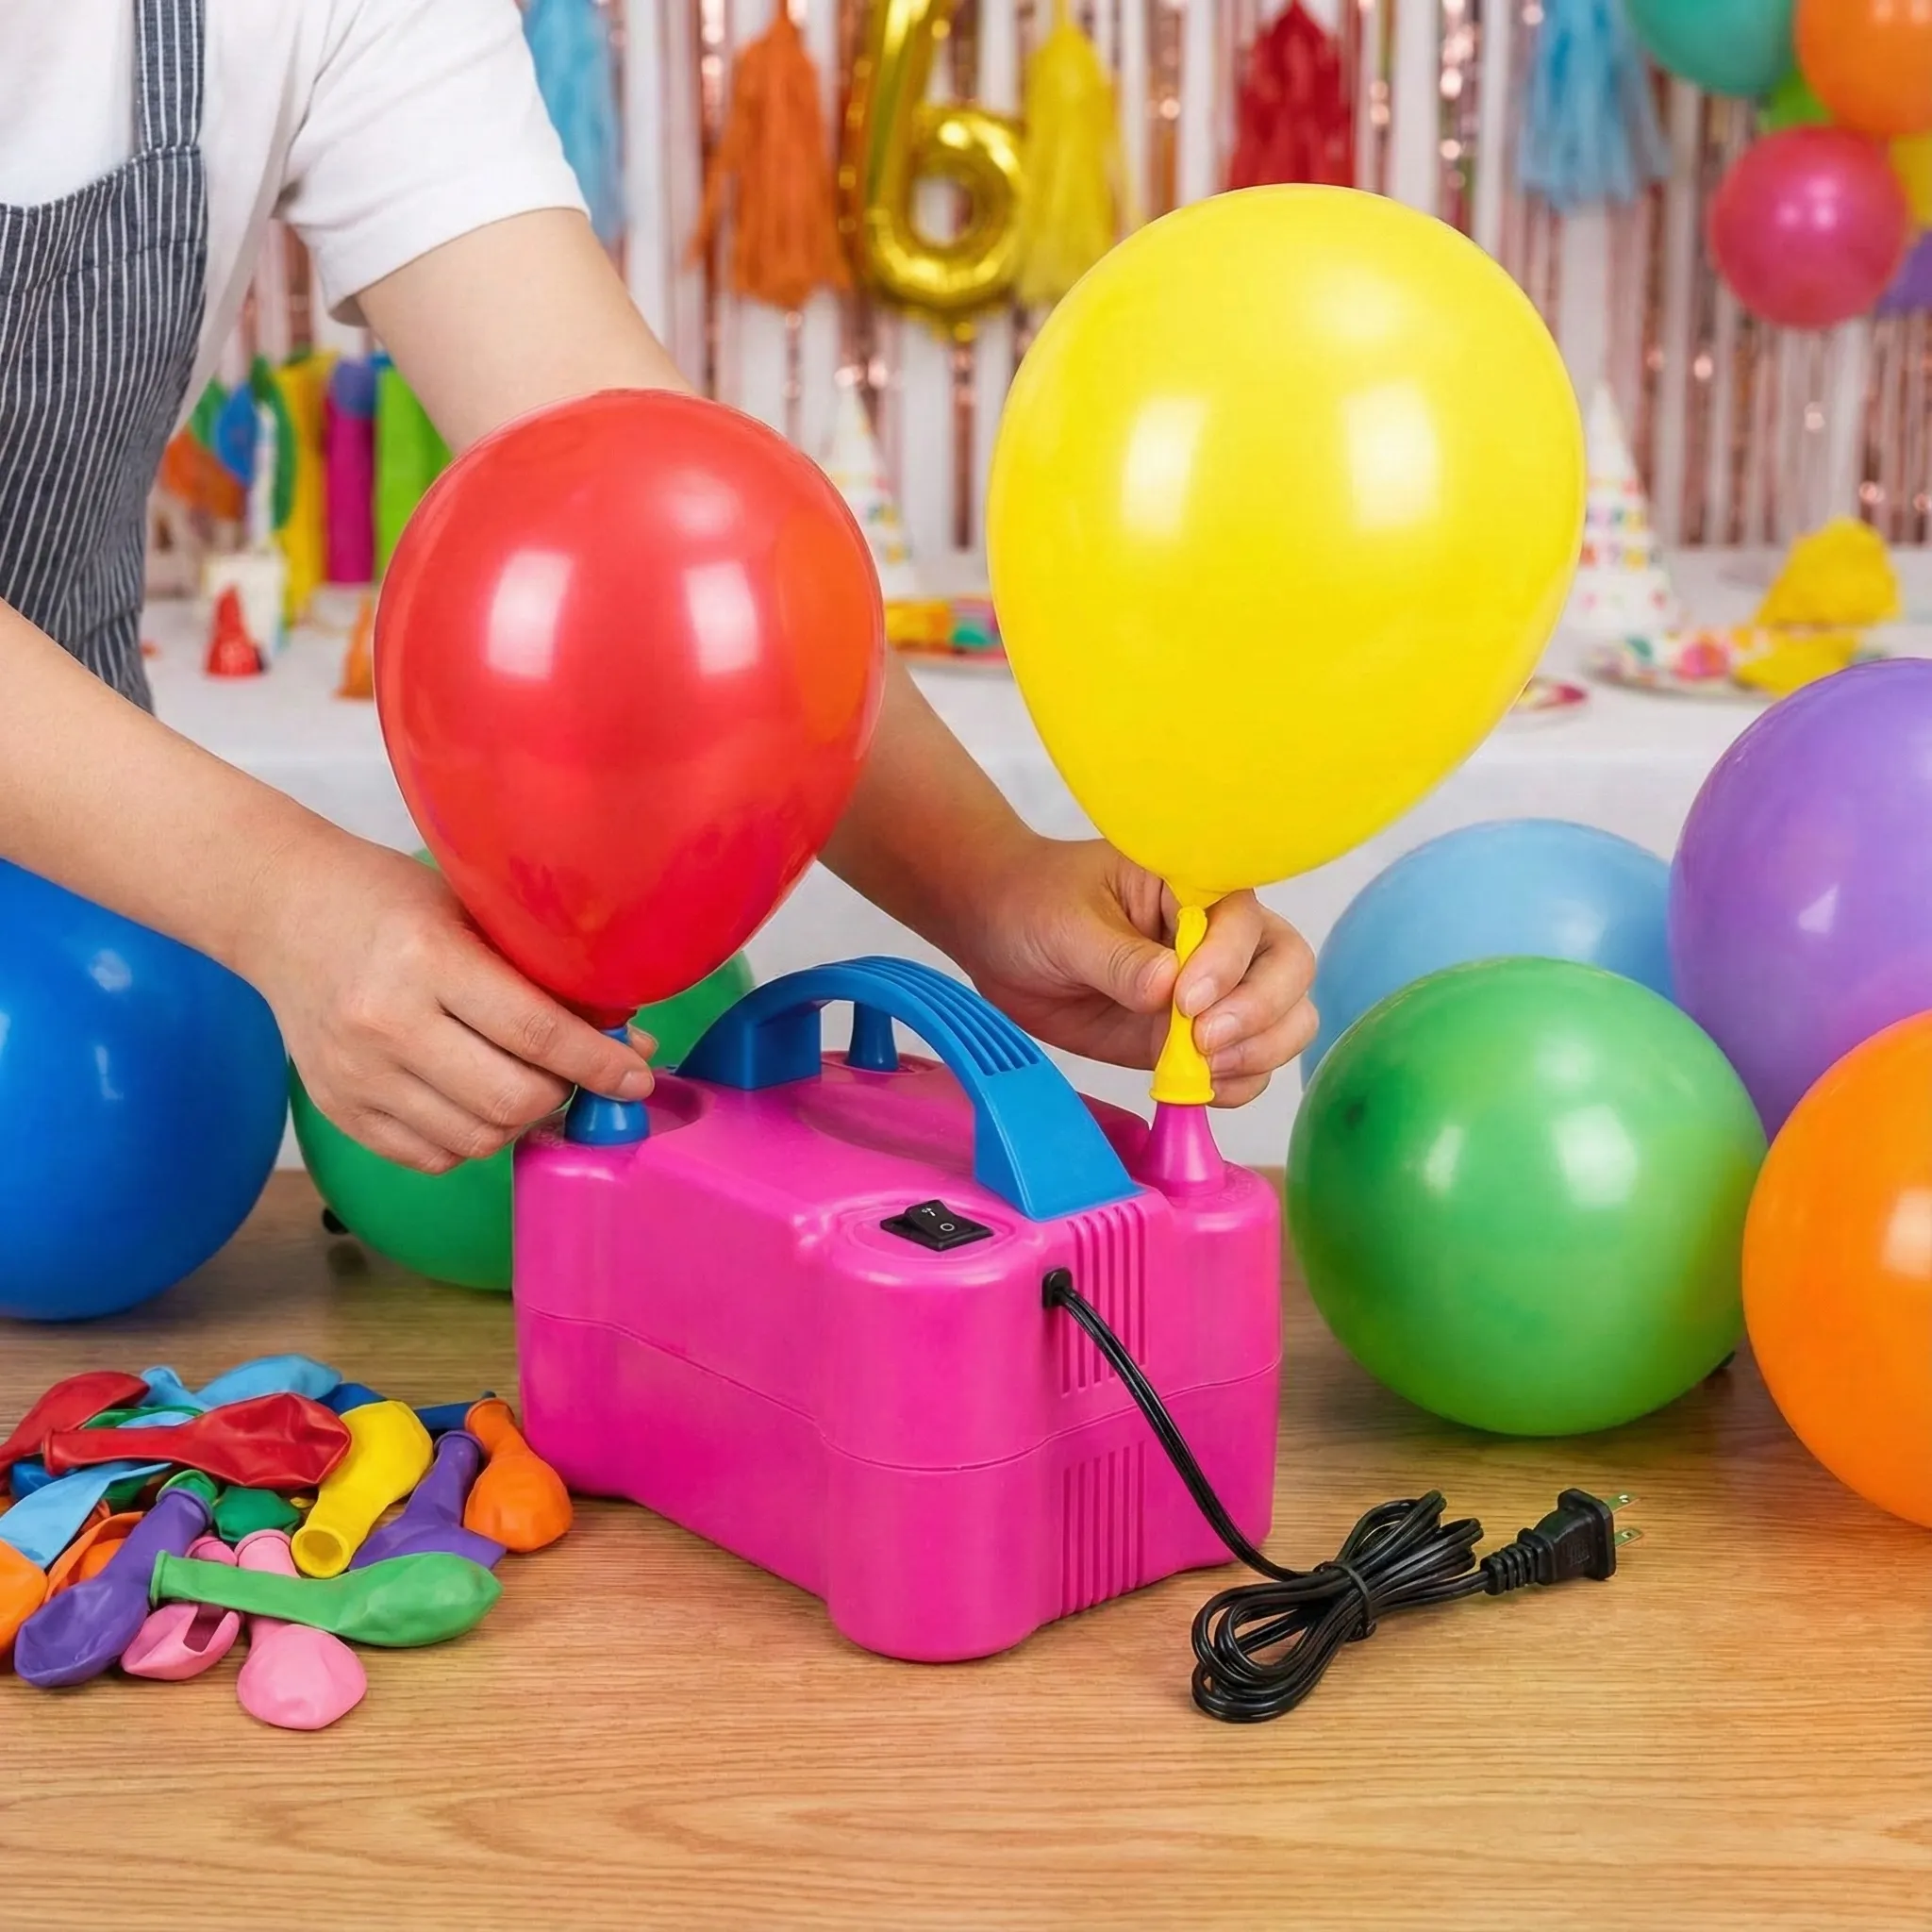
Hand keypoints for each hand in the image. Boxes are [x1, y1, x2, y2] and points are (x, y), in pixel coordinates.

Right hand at [240, 831, 653, 1172]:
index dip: (602, 1064)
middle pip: (512, 1100)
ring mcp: (356, 1076)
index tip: (638, 1077)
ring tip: (526, 1081)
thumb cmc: (389, 900)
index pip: (538, 1034)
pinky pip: (432, 1157)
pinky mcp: (337, 1110)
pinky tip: (475, 1097)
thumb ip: (546, 974)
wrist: (280, 910)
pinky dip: (470, 1139)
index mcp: (428, 959)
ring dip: (520, 1120)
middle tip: (575, 1071)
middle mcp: (386, 1024)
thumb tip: (631, 1039)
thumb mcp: (474, 911)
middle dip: (563, 1092)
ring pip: (477, 1140)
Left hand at [956, 839, 1316, 1105]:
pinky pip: (1248, 1064)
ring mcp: (1217, 990)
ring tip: (1200, 1071)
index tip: (1184, 1000)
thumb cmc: (1033, 904)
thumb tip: (1168, 989)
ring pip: (1285, 1018)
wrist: (999, 938)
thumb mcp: (1066, 924)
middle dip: (1259, 1011)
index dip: (1228, 963)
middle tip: (1201, 1043)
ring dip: (1258, 1051)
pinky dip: (1239, 1083)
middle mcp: (1221, 935)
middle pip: (1288, 967)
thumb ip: (1118, 958)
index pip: (1245, 919)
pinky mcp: (1197, 1038)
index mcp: (1194, 886)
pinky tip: (1200, 1089)